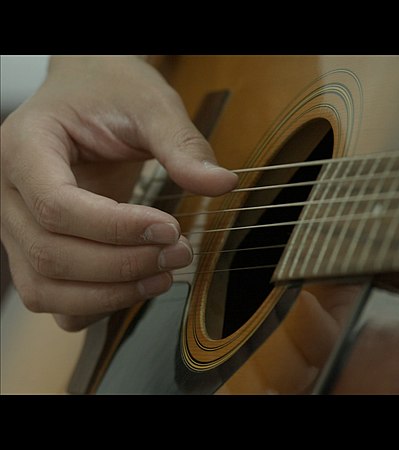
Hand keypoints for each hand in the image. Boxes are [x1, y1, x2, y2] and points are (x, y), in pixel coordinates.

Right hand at [0, 56, 237, 330]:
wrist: (88, 92)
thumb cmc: (110, 92)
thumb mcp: (150, 105)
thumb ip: (182, 145)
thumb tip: (221, 184)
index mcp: (24, 147)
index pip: (56, 205)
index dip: (115, 227)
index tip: (170, 227)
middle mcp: (8, 193)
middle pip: (51, 254)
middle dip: (123, 264)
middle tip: (180, 252)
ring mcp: (16, 227)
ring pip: (45, 287)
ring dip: (110, 293)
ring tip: (165, 274)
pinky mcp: (36, 249)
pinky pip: (52, 296)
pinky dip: (94, 305)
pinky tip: (138, 284)